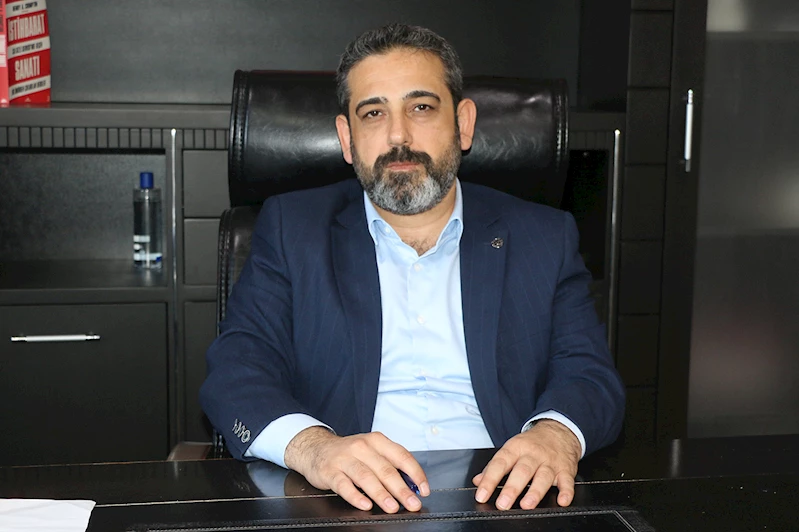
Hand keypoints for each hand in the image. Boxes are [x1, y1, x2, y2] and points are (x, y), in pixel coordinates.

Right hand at [284, 427, 428, 512]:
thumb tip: (412, 486)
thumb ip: (390, 465)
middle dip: (401, 489)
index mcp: (377, 441)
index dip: (415, 473)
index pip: (401, 456)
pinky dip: (355, 495)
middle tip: (412, 503)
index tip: (424, 489)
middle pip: (385, 469)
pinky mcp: (330, 471)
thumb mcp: (371, 452)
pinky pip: (344, 485)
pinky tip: (365, 504)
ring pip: (366, 477)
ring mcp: (345, 458)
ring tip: (392, 507)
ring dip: (381, 493)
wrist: (316, 448)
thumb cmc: (350, 453)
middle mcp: (362, 447)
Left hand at [473, 419, 580, 509]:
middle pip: (522, 471)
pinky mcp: (566, 469)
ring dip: (535, 491)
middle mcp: (533, 455)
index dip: (489, 479)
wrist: (559, 431)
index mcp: (515, 448)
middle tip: (502, 504)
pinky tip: (562, 501)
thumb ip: (494, 466)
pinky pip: (567, 481)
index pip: (500, 463)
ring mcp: (550, 462)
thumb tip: (478, 481)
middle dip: (511, 488)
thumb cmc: (532, 444)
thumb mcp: (511, 448)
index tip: (481, 494)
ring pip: (543, 476)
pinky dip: (566, 491)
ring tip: (526, 505)